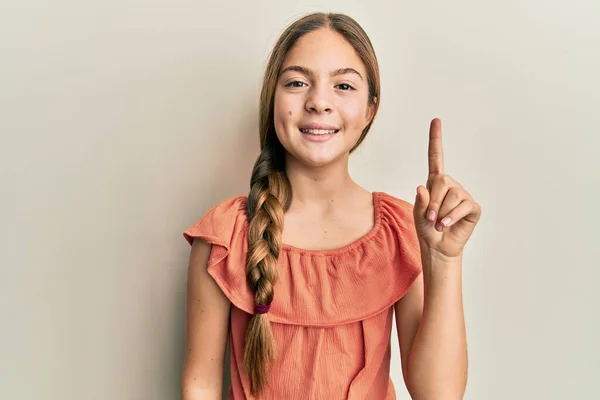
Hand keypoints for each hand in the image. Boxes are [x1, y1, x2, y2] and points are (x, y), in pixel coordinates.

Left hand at [413, 118, 481, 259]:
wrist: (437, 246)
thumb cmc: (426, 229)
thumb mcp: (417, 214)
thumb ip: (419, 201)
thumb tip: (422, 188)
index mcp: (435, 182)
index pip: (436, 157)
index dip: (436, 139)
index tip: (436, 120)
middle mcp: (450, 185)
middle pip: (442, 181)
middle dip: (433, 201)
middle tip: (429, 217)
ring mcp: (463, 195)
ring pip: (452, 195)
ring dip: (441, 213)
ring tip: (438, 223)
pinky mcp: (472, 207)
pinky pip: (462, 206)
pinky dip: (451, 217)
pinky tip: (446, 225)